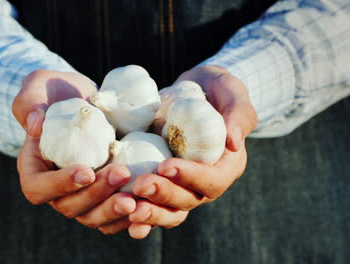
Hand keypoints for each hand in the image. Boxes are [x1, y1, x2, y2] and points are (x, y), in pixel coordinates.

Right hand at [13, 70, 135, 233]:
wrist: (82, 99)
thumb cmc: (55, 92)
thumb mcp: (37, 88)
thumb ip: (31, 103)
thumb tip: (35, 124)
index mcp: (34, 169)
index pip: (38, 188)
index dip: (60, 185)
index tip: (86, 171)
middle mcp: (56, 188)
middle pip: (69, 206)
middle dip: (96, 195)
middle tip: (121, 174)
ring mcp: (80, 195)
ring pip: (92, 216)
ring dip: (113, 209)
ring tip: (136, 197)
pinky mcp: (102, 194)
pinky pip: (112, 215)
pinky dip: (128, 215)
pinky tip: (146, 204)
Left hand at [126, 65, 257, 238]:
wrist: (194, 91)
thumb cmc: (216, 89)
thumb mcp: (231, 92)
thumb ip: (237, 114)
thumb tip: (233, 143)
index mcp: (226, 165)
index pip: (212, 180)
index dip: (190, 177)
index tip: (166, 166)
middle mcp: (204, 182)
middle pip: (187, 199)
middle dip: (163, 195)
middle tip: (140, 185)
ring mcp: (181, 185)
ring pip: (169, 210)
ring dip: (149, 212)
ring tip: (129, 208)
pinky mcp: (162, 182)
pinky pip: (152, 205)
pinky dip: (139, 215)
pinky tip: (124, 216)